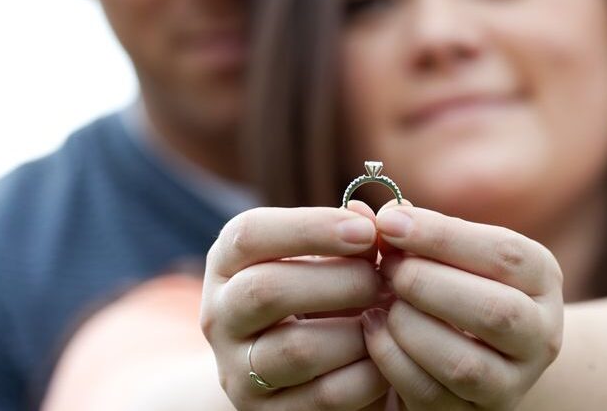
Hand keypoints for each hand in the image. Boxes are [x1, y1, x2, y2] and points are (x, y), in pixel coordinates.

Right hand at [201, 204, 391, 410]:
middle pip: (267, 291)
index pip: (250, 234)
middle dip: (340, 281)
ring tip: (386, 315)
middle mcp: (220, 315)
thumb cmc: (318, 291)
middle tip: (384, 279)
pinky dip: (367, 373)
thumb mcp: (323, 256)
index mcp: (227, 263)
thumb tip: (383, 214)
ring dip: (357, 330)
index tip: (368, 231)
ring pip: (297, 349)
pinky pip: (325, 396)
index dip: (311, 227)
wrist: (295, 369)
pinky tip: (384, 353)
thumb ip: (352, 233)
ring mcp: (237, 371)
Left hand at [361, 203, 563, 409]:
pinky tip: (373, 329)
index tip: (389, 222)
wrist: (477, 350)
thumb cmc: (454, 284)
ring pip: (464, 363)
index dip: (442, 235)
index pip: (504, 254)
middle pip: (495, 311)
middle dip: (428, 284)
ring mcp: (513, 382)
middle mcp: (541, 333)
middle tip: (387, 268)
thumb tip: (360, 211)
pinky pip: (431, 393)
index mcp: (541, 278)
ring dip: (410, 326)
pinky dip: (393, 359)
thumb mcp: (449, 255)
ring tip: (380, 302)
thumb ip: (414, 233)